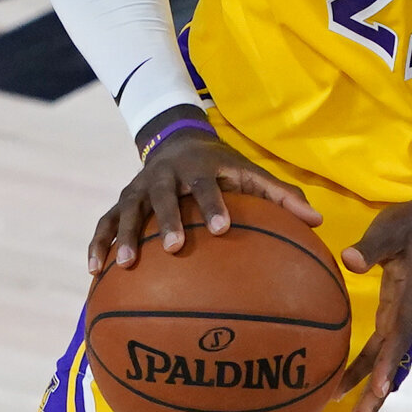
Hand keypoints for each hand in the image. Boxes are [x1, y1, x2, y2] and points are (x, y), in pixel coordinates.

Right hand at [90, 111, 320, 271]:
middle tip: (176, 248)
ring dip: (125, 236)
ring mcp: (140, 188)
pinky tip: (94, 272)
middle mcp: (165, 175)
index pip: (207, 185)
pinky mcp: (122, 201)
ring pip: (128, 211)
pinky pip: (105, 222)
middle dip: (169, 221)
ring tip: (124, 265)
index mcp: (199, 167)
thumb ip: (282, 196)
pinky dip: (98, 244)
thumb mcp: (250, 172)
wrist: (177, 139)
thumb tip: (318, 221)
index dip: (213, 204)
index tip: (222, 229)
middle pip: (163, 196)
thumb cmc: (222, 165)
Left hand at [338, 195, 411, 411]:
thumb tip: (350, 260)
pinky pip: (382, 349)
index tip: (379, 388)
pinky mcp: (397, 316)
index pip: (400, 334)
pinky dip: (367, 369)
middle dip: (378, 394)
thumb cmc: (411, 224)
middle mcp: (411, 315)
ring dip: (372, 390)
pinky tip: (346, 385)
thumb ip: (373, 244)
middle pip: (394, 361)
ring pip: (388, 361)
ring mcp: (405, 318)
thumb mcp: (392, 227)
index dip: (389, 362)